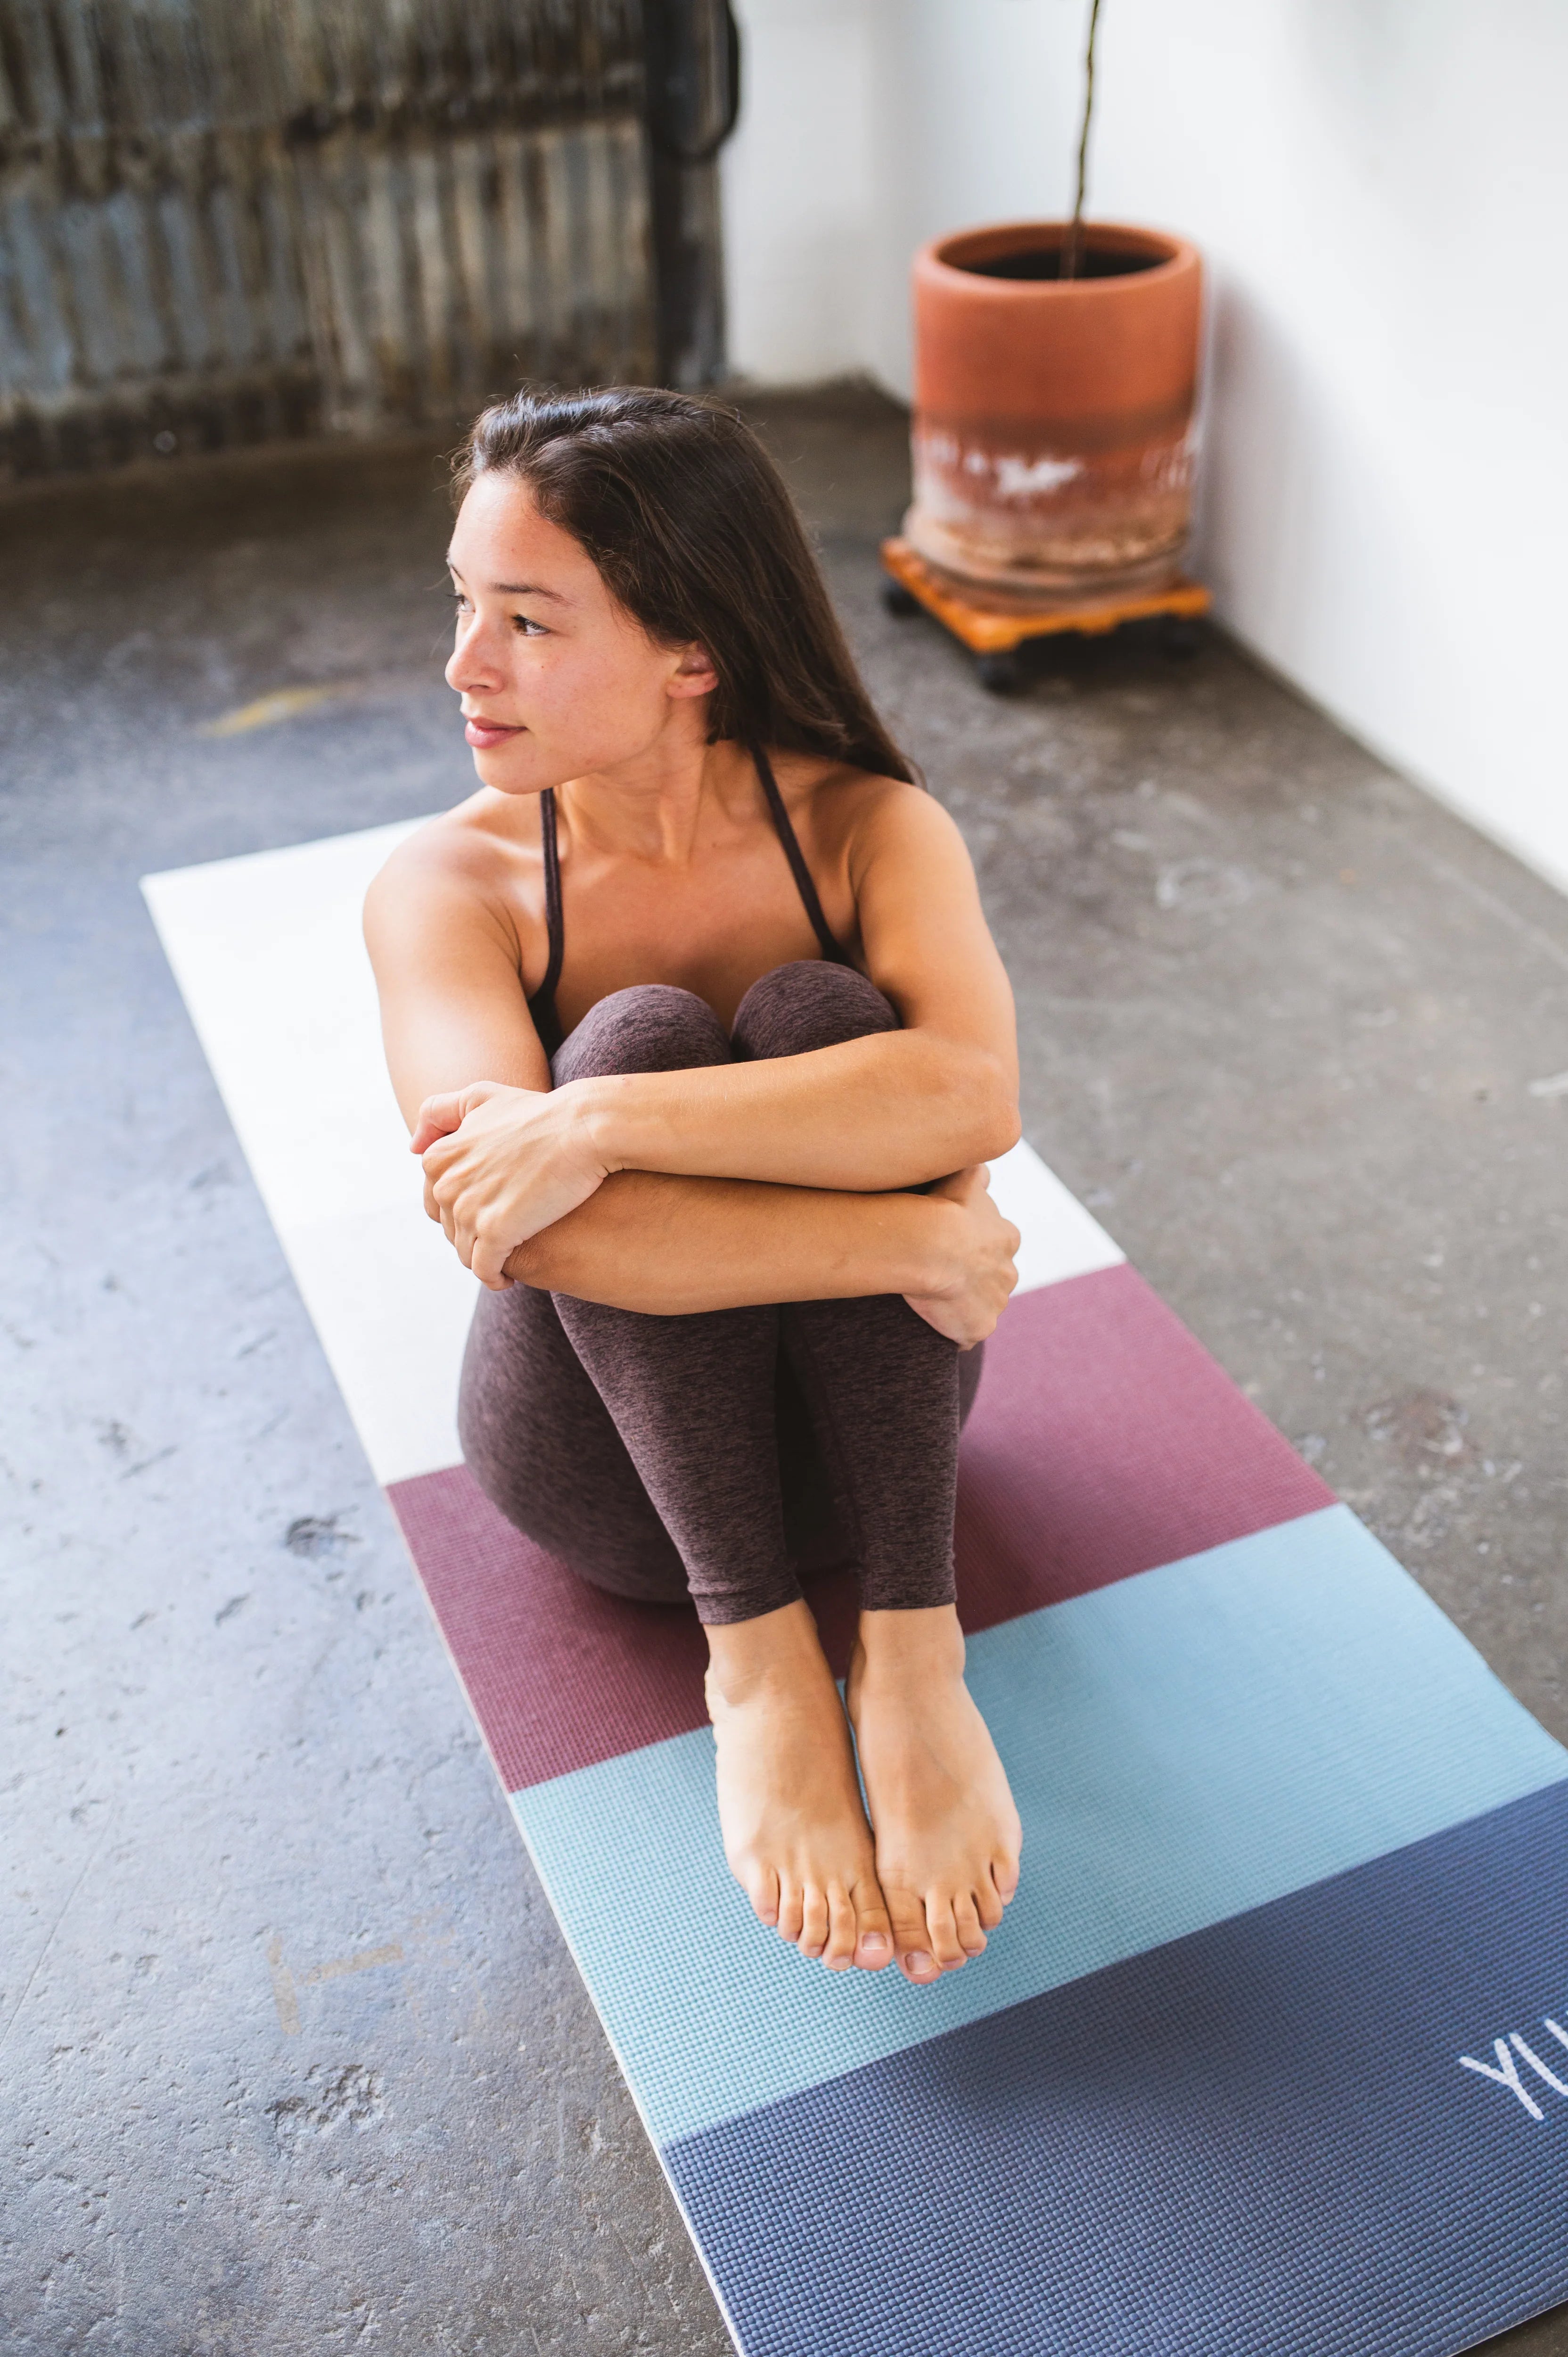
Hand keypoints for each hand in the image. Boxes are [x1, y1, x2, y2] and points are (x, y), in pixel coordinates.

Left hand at [413, 1079, 609, 1289]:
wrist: (582, 1129)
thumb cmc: (539, 1113)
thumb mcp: (480, 1097)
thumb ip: (439, 1113)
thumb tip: (413, 1146)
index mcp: (438, 1158)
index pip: (435, 1203)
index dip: (461, 1211)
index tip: (486, 1214)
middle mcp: (446, 1186)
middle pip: (450, 1231)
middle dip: (470, 1238)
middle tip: (499, 1240)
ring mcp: (469, 1211)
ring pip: (466, 1253)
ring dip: (483, 1260)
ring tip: (506, 1259)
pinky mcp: (496, 1233)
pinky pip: (486, 1269)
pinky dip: (494, 1277)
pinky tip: (508, 1278)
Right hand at [904, 1166, 1019, 1347]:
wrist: (929, 1244)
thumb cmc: (943, 1206)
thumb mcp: (964, 1176)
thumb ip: (977, 1171)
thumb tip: (982, 1167)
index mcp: (1006, 1238)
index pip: (997, 1244)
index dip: (974, 1245)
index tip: (951, 1244)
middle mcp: (1008, 1273)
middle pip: (994, 1278)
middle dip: (974, 1278)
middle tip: (941, 1274)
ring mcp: (995, 1304)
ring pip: (982, 1306)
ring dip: (964, 1305)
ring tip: (933, 1300)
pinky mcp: (979, 1328)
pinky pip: (967, 1334)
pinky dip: (954, 1331)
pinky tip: (934, 1325)